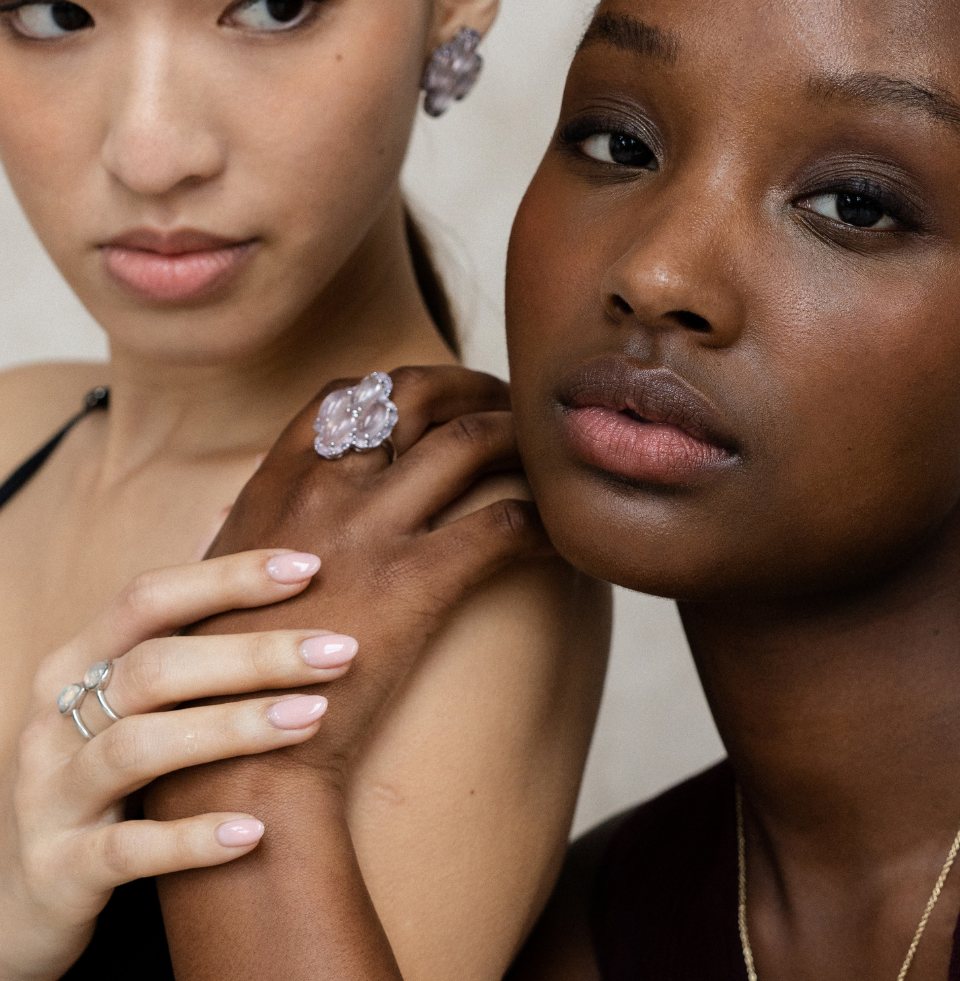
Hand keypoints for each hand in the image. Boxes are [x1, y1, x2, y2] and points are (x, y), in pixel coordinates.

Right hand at [0, 549, 360, 980]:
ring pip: (140, 747)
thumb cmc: (99, 769)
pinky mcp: (58, 870)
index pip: (149, 598)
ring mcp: (50, 795)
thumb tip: (227, 513)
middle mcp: (54, 718)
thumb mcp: (120, 692)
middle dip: (253, 653)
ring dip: (234, 728)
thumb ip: (174, 617)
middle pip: (154, 667)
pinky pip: (126, 851)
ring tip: (316, 718)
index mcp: (77, 662)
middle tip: (341, 650)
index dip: (228, 577)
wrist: (17, 893)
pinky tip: (256, 830)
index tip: (311, 566)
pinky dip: (191, 839)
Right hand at [179, 366, 552, 774]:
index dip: (405, 384)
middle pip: (417, 396)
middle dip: (473, 388)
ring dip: (520, 438)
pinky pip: (504, 524)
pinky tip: (566, 534)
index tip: (446, 398)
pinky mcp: (416, 583)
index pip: (346, 392)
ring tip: (550, 455)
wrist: (242, 756)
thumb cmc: (227, 675)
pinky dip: (546, 520)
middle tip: (512, 408)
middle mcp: (323, 490)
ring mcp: (369, 531)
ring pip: (469, 443)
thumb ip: (233, 533)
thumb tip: (229, 511)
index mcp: (275, 483)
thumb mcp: (212, 581)